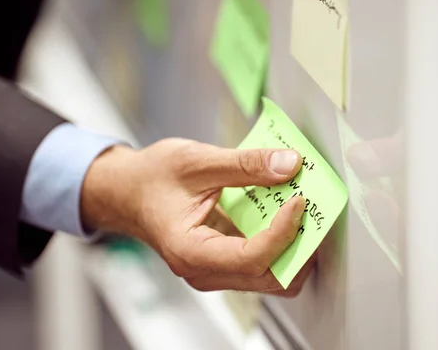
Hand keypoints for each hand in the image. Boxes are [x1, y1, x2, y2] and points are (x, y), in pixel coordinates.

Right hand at [80, 139, 312, 295]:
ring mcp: (215, 270)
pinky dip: (280, 241)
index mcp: (190, 251)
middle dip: (297, 245)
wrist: (127, 191)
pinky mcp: (223, 261)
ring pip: (270, 275)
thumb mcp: (196, 161)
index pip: (252, 258)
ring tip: (301, 210)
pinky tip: (284, 211)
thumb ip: (245, 165)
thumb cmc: (150, 178)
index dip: (284, 232)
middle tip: (310, 208)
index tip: (299, 200)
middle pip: (269, 277)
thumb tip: (289, 166)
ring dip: (292, 245)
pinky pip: (261, 262)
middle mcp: (204, 271)